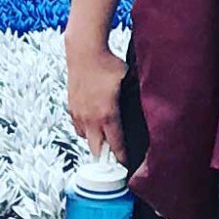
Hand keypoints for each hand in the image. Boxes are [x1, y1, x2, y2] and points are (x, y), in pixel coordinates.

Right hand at [66, 36, 125, 160]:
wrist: (84, 53)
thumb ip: (135, 97)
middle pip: (96, 148)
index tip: (126, 165)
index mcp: (108, 114)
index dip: (121, 156)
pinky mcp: (71, 107)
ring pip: (85, 137)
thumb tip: (148, 105)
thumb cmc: (109, 65)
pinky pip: (78, 126)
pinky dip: (86, 131)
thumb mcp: (128, 81)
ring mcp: (78, 113)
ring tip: (105, 146)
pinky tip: (94, 128)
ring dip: (95, 143)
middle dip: (105, 157)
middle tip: (114, 163)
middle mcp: (91, 117)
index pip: (115, 143)